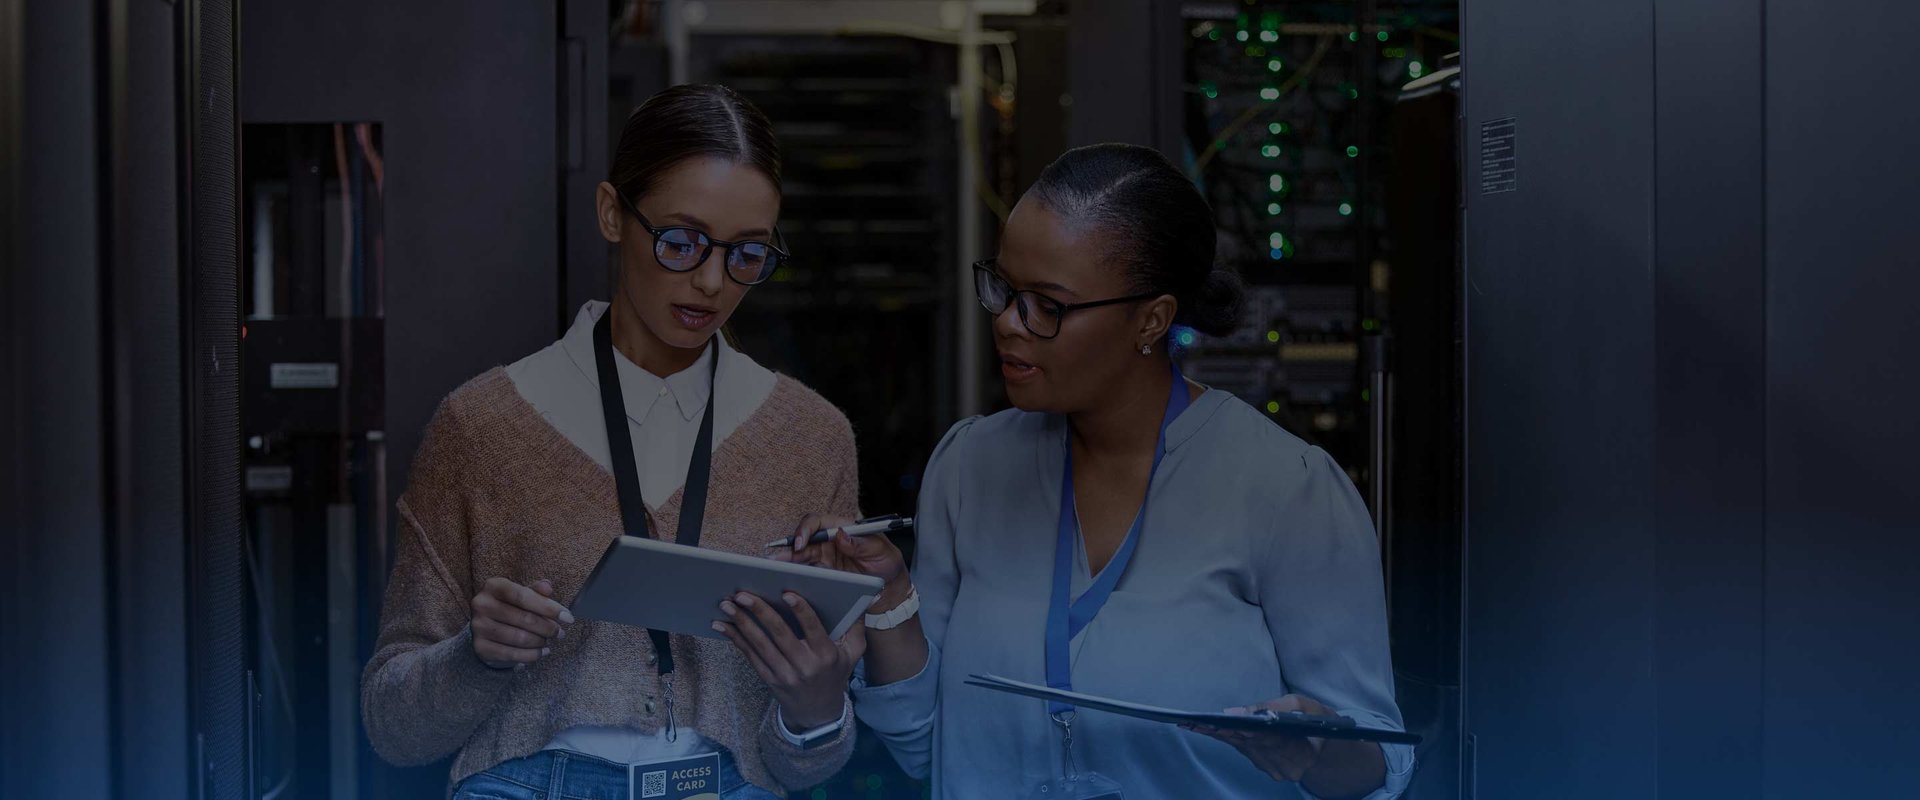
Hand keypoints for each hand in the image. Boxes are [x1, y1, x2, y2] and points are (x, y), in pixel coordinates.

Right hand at [469, 577, 572, 670]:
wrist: (485, 628)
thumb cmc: (510, 607)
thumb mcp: (521, 595)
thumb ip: (535, 591)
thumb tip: (548, 587)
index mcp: (493, 586)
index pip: (524, 596)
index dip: (548, 608)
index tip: (568, 618)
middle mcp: (482, 605)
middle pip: (525, 619)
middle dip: (548, 628)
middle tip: (560, 633)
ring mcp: (478, 627)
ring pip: (520, 638)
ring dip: (540, 642)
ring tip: (547, 641)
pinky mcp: (480, 647)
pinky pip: (512, 655)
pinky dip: (531, 655)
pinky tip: (541, 652)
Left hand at [714, 589, 864, 729]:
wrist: (818, 713)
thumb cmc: (835, 675)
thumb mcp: (852, 654)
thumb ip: (857, 627)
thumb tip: (863, 598)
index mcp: (826, 655)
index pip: (813, 629)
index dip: (801, 611)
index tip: (787, 593)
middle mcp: (804, 666)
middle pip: (780, 634)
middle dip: (760, 612)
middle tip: (743, 594)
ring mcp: (784, 674)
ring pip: (760, 645)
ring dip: (741, 623)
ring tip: (727, 604)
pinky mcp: (769, 679)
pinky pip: (750, 656)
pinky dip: (735, 639)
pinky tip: (723, 625)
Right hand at [775, 513, 910, 610]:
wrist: (890, 587)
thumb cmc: (887, 563)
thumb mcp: (881, 552)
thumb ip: (862, 543)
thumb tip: (840, 534)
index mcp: (842, 528)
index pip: (817, 522)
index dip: (805, 530)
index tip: (800, 544)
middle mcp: (829, 540)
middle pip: (802, 539)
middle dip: (788, 549)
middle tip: (776, 561)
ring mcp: (823, 556)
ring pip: (799, 556)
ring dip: (785, 562)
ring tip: (772, 571)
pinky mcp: (821, 572)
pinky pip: (804, 571)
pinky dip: (792, 574)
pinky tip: (782, 580)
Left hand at [1183, 694, 1332, 783]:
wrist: (1326, 743)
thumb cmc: (1314, 717)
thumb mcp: (1299, 704)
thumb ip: (1270, 707)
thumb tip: (1236, 711)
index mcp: (1303, 750)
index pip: (1268, 738)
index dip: (1244, 729)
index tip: (1222, 722)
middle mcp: (1288, 766)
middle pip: (1250, 745)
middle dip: (1222, 731)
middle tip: (1195, 723)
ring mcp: (1277, 771)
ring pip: (1243, 748)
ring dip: (1219, 735)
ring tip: (1194, 724)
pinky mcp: (1267, 770)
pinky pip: (1244, 750)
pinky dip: (1227, 737)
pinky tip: (1207, 729)